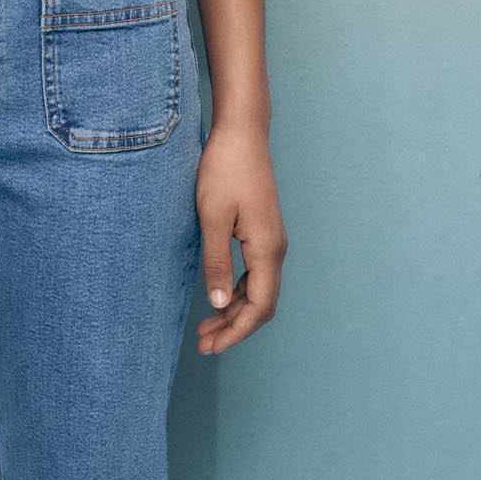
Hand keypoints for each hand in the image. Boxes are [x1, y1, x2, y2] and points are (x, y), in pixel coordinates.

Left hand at [194, 121, 287, 354]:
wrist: (242, 132)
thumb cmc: (225, 169)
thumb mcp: (212, 217)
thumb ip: (216, 262)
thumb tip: (217, 305)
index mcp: (267, 249)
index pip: (258, 307)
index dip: (236, 332)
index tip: (212, 347)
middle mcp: (276, 248)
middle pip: (261, 304)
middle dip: (234, 327)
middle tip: (204, 343)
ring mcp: (271, 239)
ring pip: (258, 289)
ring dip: (233, 310)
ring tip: (206, 326)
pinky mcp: (263, 230)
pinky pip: (255, 273)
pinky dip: (237, 290)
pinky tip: (218, 295)